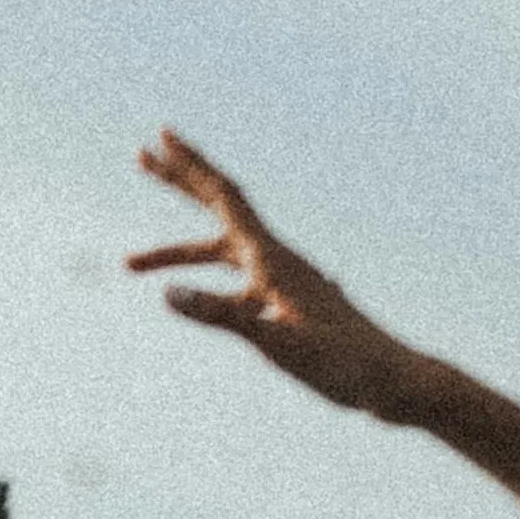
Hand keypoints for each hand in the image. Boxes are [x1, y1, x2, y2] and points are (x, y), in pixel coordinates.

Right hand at [127, 131, 433, 421]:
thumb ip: (222, 316)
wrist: (392, 382)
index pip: (225, 198)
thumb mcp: (277, 344)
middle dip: (178, 183)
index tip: (162, 136)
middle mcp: (276, 260)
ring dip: (175, 252)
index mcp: (273, 259)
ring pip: (219, 252)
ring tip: (127, 264)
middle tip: (140, 157)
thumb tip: (167, 294)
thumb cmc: (343, 364)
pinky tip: (192, 296)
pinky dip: (205, 281)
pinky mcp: (288, 305)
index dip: (191, 166)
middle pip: (220, 208)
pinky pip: (235, 280)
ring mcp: (282, 281)